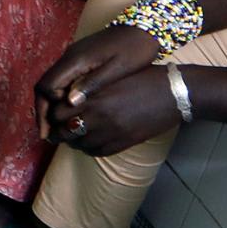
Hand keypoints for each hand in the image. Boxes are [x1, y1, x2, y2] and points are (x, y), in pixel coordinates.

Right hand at [36, 24, 162, 142]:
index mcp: (76, 60)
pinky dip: (58, 99)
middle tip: (47, 135)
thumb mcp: (117, 69)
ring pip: (51, 84)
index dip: (48, 106)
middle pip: (43, 86)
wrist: (144, 28)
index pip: (47, 85)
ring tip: (55, 129)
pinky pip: (61, 81)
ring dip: (49, 106)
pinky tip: (68, 113)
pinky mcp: (79, 60)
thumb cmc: (134, 49)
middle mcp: (68, 58)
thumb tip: (70, 102)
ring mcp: (72, 58)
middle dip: (43, 111)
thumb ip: (92, 84)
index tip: (58, 123)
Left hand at [54, 65, 181, 156]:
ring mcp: (111, 132)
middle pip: (63, 130)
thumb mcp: (112, 75)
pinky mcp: (122, 143)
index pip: (58, 111)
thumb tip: (68, 97)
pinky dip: (88, 148)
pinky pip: (96, 152)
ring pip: (78, 144)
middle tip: (56, 130)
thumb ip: (89, 87)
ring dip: (72, 141)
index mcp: (94, 95)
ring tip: (73, 136)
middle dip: (57, 130)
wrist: (174, 93)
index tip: (53, 113)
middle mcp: (99, 116)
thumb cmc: (144, 77)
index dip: (52, 114)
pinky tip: (89, 142)